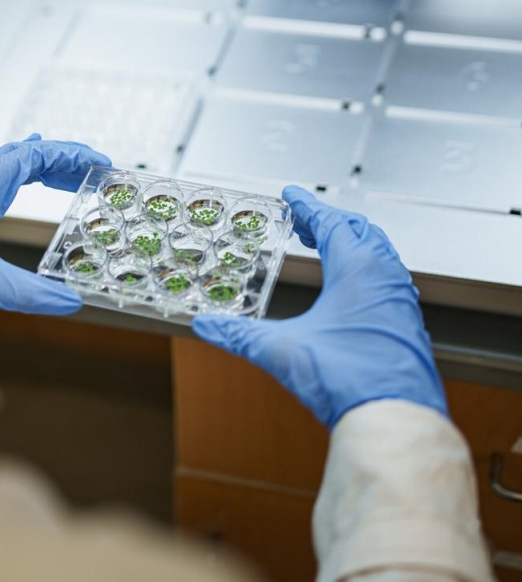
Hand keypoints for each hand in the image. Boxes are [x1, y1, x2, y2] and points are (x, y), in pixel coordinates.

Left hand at [0, 135, 109, 323]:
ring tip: (71, 177)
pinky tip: (29, 185)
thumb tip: (69, 301)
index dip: (71, 155)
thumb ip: (30, 293)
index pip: (36, 155)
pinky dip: (23, 178)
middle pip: (27, 156)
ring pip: (12, 166)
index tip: (98, 161)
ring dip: (44, 168)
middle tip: (92, 172)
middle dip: (63, 160)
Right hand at [193, 186, 446, 427]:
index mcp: (358, 269)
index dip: (307, 206)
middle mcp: (385, 277)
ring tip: (328, 248)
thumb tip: (208, 327)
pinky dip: (369, 269)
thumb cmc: (349, 381)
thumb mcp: (283, 351)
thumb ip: (240, 336)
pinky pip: (390, 279)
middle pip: (358, 231)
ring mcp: (402, 301)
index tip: (292, 195)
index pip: (330, 222)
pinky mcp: (408, 326)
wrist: (394, 422)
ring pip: (379, 254)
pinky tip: (354, 290)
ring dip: (352, 243)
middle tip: (306, 221)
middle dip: (330, 221)